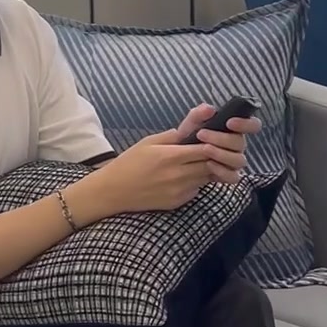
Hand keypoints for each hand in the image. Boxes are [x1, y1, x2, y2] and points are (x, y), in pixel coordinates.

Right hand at [75, 131, 214, 218]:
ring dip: (206, 169)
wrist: (114, 190)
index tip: (210, 139)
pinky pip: (196, 190)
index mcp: (170, 156)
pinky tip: (185, 176)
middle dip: (212, 156)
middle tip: (207, 150)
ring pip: (206, 178)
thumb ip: (174, 134)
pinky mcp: (178, 202)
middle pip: (210, 164)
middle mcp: (178, 175)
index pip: (205, 149)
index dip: (211, 143)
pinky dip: (196, 182)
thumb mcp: (149, 141)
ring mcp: (179, 191)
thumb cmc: (130, 162)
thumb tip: (194, 124)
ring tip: (195, 161)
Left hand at [175, 102, 262, 185]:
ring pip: (239, 160)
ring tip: (204, 149)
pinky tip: (209, 165)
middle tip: (201, 134)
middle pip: (241, 143)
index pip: (253, 125)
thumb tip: (210, 109)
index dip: (246, 124)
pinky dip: (221, 170)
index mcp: (234, 130)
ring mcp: (235, 162)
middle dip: (221, 138)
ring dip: (221, 154)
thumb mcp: (190, 124)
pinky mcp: (229, 176)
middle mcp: (238, 146)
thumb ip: (198, 114)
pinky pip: (233, 176)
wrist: (179, 159)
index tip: (230, 122)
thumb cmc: (189, 138)